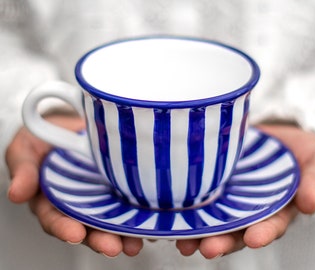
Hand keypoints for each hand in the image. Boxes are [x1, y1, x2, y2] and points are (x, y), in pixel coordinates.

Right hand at [6, 114, 142, 256]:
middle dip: (100, 239)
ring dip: (123, 234)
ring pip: (111, 219)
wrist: (72, 122)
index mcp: (51, 199)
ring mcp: (100, 195)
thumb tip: (17, 193)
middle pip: (87, 226)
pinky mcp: (119, 185)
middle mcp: (77, 202)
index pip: (55, 218)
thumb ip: (24, 169)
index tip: (75, 234)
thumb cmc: (47, 138)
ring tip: (134, 242)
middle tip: (113, 247)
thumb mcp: (27, 149)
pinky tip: (150, 220)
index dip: (63, 228)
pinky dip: (140, 214)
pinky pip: (129, 201)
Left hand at [176, 124, 314, 258]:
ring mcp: (229, 196)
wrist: (275, 135)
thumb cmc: (300, 152)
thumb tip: (309, 204)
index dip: (262, 234)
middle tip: (208, 248)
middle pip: (235, 230)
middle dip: (222, 241)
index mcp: (276, 209)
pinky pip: (199, 196)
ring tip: (183, 242)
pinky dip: (186, 208)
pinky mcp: (213, 181)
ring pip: (212, 219)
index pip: (270, 226)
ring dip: (198, 233)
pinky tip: (172, 215)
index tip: (252, 239)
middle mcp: (249, 208)